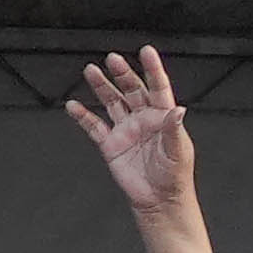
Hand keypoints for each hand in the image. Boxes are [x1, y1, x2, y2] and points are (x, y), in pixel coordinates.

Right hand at [67, 46, 197, 222]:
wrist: (159, 200)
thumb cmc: (174, 176)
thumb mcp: (179, 151)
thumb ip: (174, 129)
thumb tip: (178, 110)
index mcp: (162, 116)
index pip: (158, 87)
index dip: (152, 68)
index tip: (146, 51)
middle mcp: (142, 118)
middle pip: (131, 89)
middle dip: (122, 73)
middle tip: (112, 59)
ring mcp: (125, 130)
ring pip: (112, 102)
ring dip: (101, 87)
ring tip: (90, 71)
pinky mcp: (110, 145)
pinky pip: (94, 127)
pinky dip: (83, 116)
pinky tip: (73, 106)